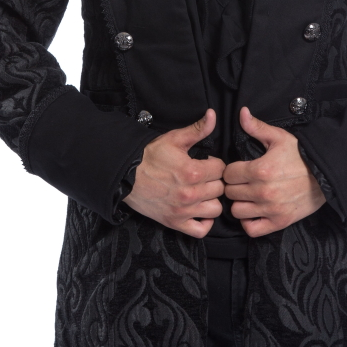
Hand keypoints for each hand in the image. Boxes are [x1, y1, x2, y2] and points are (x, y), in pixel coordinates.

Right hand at [124, 108, 224, 237]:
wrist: (125, 175)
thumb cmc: (149, 156)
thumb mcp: (174, 139)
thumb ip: (197, 129)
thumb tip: (213, 115)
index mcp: (193, 172)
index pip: (221, 169)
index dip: (215, 163)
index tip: (206, 163)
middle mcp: (191, 194)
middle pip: (220, 189)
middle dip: (214, 180)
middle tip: (203, 177)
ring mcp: (183, 211)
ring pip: (216, 209)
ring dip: (211, 200)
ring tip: (202, 192)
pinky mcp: (175, 223)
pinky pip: (201, 230)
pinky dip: (205, 222)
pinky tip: (200, 210)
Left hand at [222, 107, 325, 237]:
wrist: (327, 175)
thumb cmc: (302, 156)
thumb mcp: (280, 138)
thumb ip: (257, 127)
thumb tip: (241, 112)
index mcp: (260, 170)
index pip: (228, 174)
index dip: (231, 170)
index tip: (239, 169)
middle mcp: (263, 192)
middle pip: (230, 192)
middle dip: (234, 186)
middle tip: (244, 182)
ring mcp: (270, 209)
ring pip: (236, 211)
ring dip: (240, 203)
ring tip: (248, 196)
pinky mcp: (279, 222)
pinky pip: (251, 229)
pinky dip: (249, 222)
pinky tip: (254, 211)